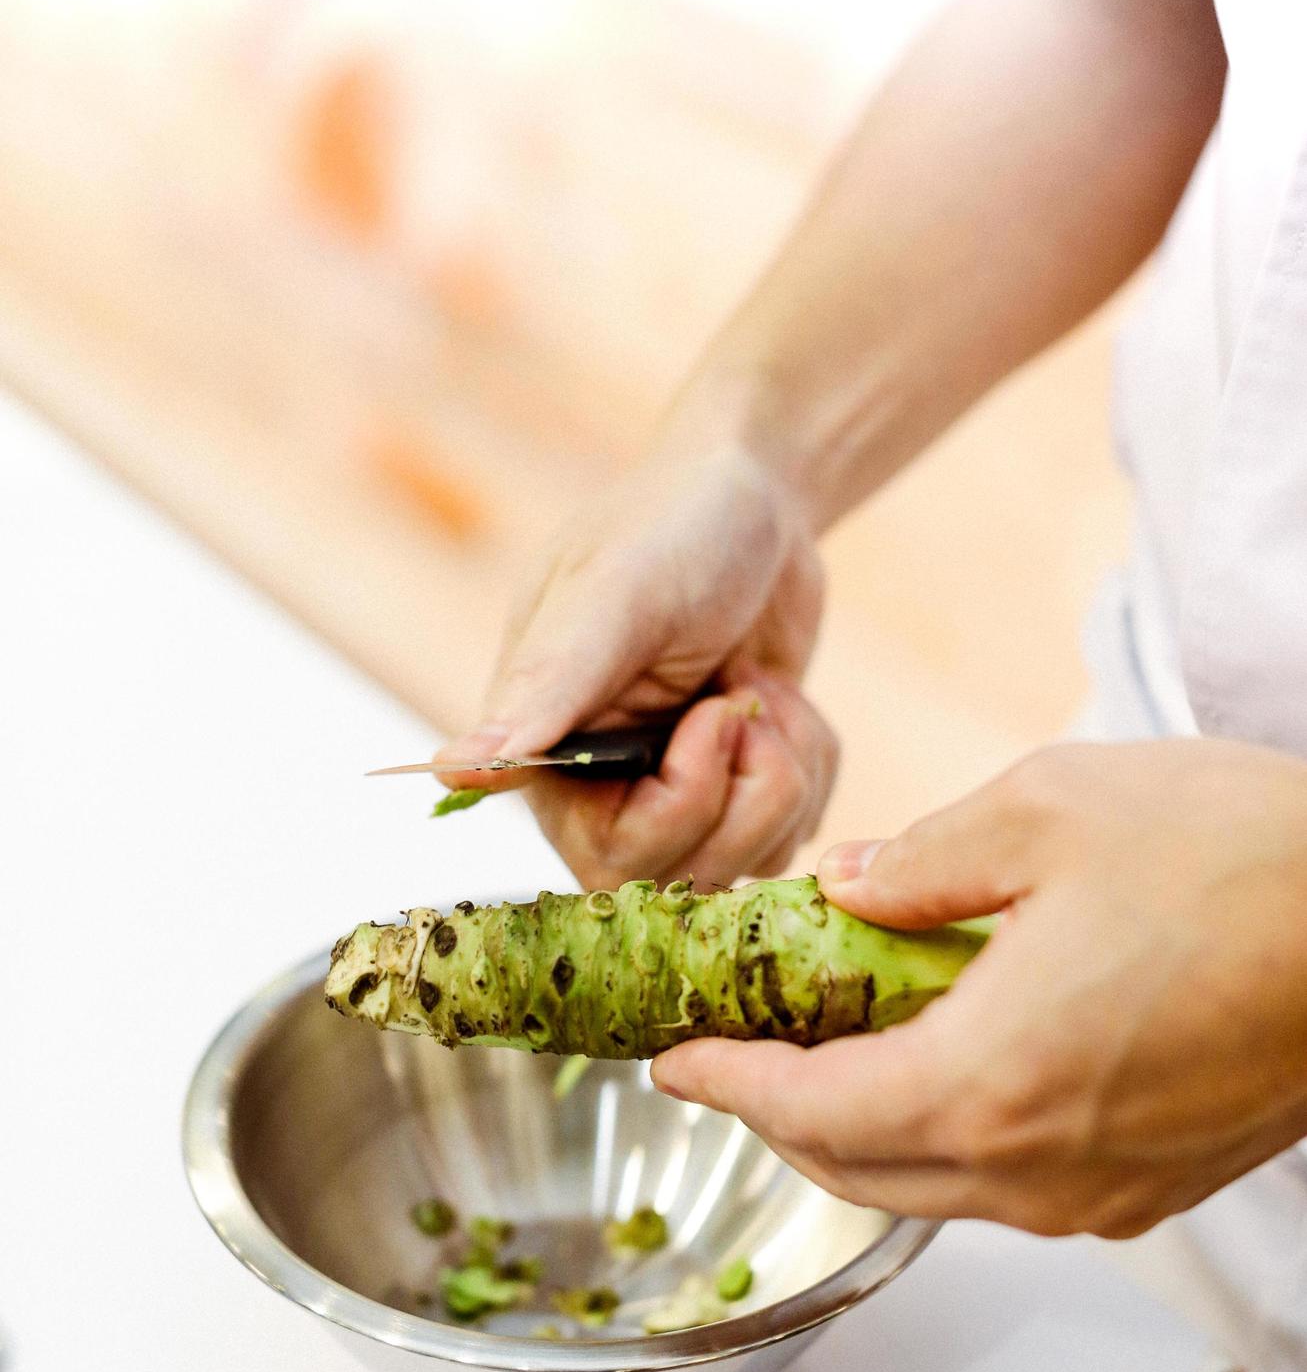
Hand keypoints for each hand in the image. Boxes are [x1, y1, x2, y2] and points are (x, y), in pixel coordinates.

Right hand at [437, 440, 837, 889]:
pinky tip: (783, 697)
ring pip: (747, 862)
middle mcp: (604, 789)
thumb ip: (545, 688)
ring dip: (787, 771)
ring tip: (760, 684)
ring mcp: (677, 793)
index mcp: (550, 751)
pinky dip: (812, 763)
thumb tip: (455, 771)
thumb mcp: (615, 597)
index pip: (607, 860)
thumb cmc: (672, 526)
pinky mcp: (740, 788)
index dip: (681, 806)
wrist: (755, 495)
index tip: (716, 713)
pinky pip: (794, 833)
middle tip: (748, 699)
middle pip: (683, 877)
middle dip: (747, 793)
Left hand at [652, 740, 1306, 1236]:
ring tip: (829, 1047)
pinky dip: (946, 1133)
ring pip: (935, 1184)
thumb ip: (921, 861)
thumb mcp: (1049, 812)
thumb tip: (845, 888)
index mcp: (990, 1080)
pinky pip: (1012, 1182)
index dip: (728, 1087)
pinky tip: (944, 1058)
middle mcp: (1039, 1168)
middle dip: (780, 1115)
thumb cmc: (1240, 857)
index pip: (810, 1113)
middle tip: (735, 1051)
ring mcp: (1104, 1193)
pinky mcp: (1156, 1186)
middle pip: (858, 1169)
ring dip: (862, 1127)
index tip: (673, 1060)